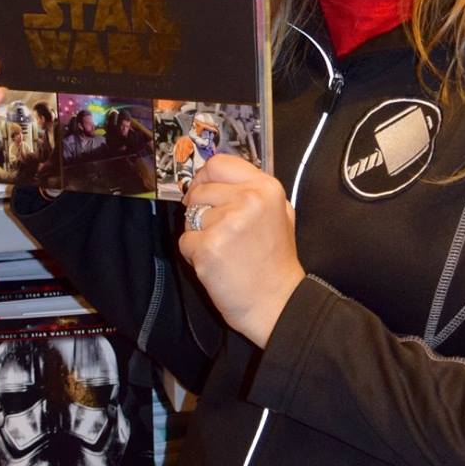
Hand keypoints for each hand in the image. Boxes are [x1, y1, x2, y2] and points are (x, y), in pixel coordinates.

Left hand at [176, 155, 303, 349]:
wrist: (277, 302)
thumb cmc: (276, 261)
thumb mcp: (279, 213)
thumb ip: (252, 191)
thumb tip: (215, 176)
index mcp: (266, 187)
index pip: (218, 163)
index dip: (205, 177)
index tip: (204, 190)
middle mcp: (248, 199)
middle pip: (200, 190)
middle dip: (201, 210)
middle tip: (219, 232)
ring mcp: (227, 223)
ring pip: (190, 217)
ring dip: (199, 234)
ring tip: (223, 251)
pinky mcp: (208, 247)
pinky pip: (185, 241)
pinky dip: (194, 255)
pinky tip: (216, 264)